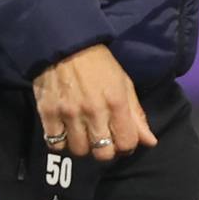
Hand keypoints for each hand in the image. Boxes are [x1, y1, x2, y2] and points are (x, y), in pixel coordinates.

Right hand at [34, 43, 157, 161]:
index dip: (126, 146)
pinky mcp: (47, 113)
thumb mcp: (124, 84)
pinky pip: (55, 144)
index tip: (120, 139)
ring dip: (82, 146)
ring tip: (82, 133)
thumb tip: (150, 142)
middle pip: (102, 154)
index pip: (126, 143)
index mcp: (116, 102)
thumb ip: (137, 115)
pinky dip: (60, 142)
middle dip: (105, 150)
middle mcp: (93, 111)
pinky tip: (65, 131)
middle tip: (101, 139)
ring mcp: (69, 113)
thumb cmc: (99, 64)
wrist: (65, 45)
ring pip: (79, 151)